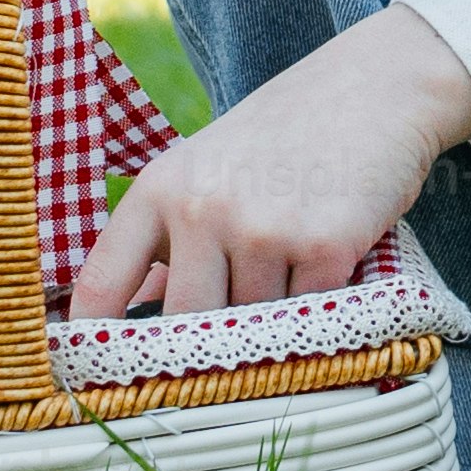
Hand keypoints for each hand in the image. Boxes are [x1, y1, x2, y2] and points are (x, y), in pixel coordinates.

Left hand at [64, 3, 470, 319]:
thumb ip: (169, 243)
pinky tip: (329, 255)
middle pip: (183, 326)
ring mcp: (262, 229)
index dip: (94, 344)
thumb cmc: (284, 137)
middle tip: (233, 330)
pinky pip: (307, 315)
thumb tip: (139, 323)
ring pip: (252, 325)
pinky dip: (318, 302)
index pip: (101, 288)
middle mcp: (202, 209)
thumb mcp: (206, 171)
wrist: (376, 87)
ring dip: (273, 312)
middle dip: (207, 338)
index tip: (96, 382)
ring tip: (296, 257)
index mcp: (159, 191)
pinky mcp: (324, 246)